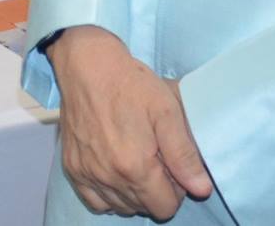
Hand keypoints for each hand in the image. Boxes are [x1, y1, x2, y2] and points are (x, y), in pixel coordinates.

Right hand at [46, 26, 212, 218]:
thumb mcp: (167, 111)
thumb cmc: (131, 84)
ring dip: (133, 192)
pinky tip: (115, 171)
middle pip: (143, 208)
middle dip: (155, 189)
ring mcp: (87, 173)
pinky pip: (95, 201)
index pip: (164, 207)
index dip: (175, 189)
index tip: (171, 164)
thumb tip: (201, 189)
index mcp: (135, 167)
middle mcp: (108, 177)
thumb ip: (184, 154)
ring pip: (120, 206)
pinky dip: (108, 194)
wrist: (88, 66)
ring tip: (136, 160)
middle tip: (154, 156)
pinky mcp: (72, 167)